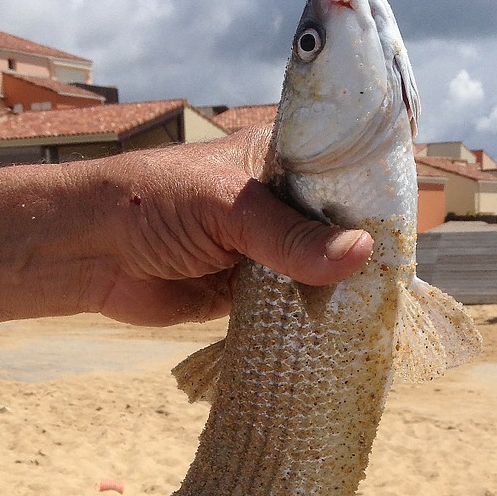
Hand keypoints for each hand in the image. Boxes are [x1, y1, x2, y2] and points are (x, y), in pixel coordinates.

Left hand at [80, 126, 373, 324]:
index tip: (408, 228)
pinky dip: (310, 321)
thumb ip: (289, 235)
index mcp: (278, 161)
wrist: (88, 252)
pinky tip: (341, 334)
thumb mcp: (226, 209)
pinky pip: (292, 307)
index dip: (375, 197)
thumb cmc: (151, 204)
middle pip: (338, 228)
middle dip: (363, 254)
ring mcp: (266, 250)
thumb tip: (361, 256)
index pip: (343, 172)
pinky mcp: (249, 294)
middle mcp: (278, 203)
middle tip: (400, 281)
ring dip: (338, 292)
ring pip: (319, 271)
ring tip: (381, 312)